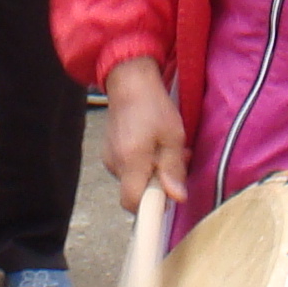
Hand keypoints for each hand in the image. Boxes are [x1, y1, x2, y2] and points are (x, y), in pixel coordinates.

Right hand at [99, 56, 187, 213]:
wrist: (129, 81)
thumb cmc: (153, 105)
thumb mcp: (173, 137)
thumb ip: (173, 169)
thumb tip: (177, 198)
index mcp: (130, 161)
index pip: (132, 202)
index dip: (151, 206)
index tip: (168, 195)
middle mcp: (114, 164)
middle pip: (136, 191)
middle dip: (159, 183)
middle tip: (178, 161)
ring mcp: (109, 157)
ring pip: (134, 178)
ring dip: (153, 170)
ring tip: (168, 148)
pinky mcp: (109, 150)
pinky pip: (128, 167)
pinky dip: (143, 162)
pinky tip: (153, 144)